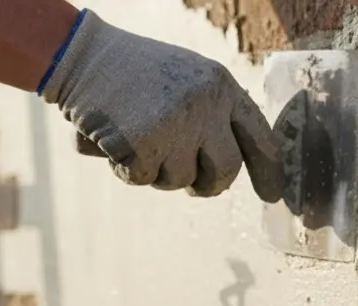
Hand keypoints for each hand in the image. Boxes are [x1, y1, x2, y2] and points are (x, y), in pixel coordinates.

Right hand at [39, 10, 284, 201]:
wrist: (84, 57)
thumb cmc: (135, 72)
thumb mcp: (187, 80)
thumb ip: (213, 114)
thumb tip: (231, 165)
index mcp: (220, 86)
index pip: (258, 134)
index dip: (268, 169)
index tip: (273, 195)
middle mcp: (204, 106)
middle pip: (226, 170)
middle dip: (210, 184)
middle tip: (195, 185)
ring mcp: (175, 127)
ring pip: (180, 180)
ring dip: (158, 170)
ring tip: (138, 136)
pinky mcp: (142, 145)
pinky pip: (143, 179)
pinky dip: (127, 168)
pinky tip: (116, 140)